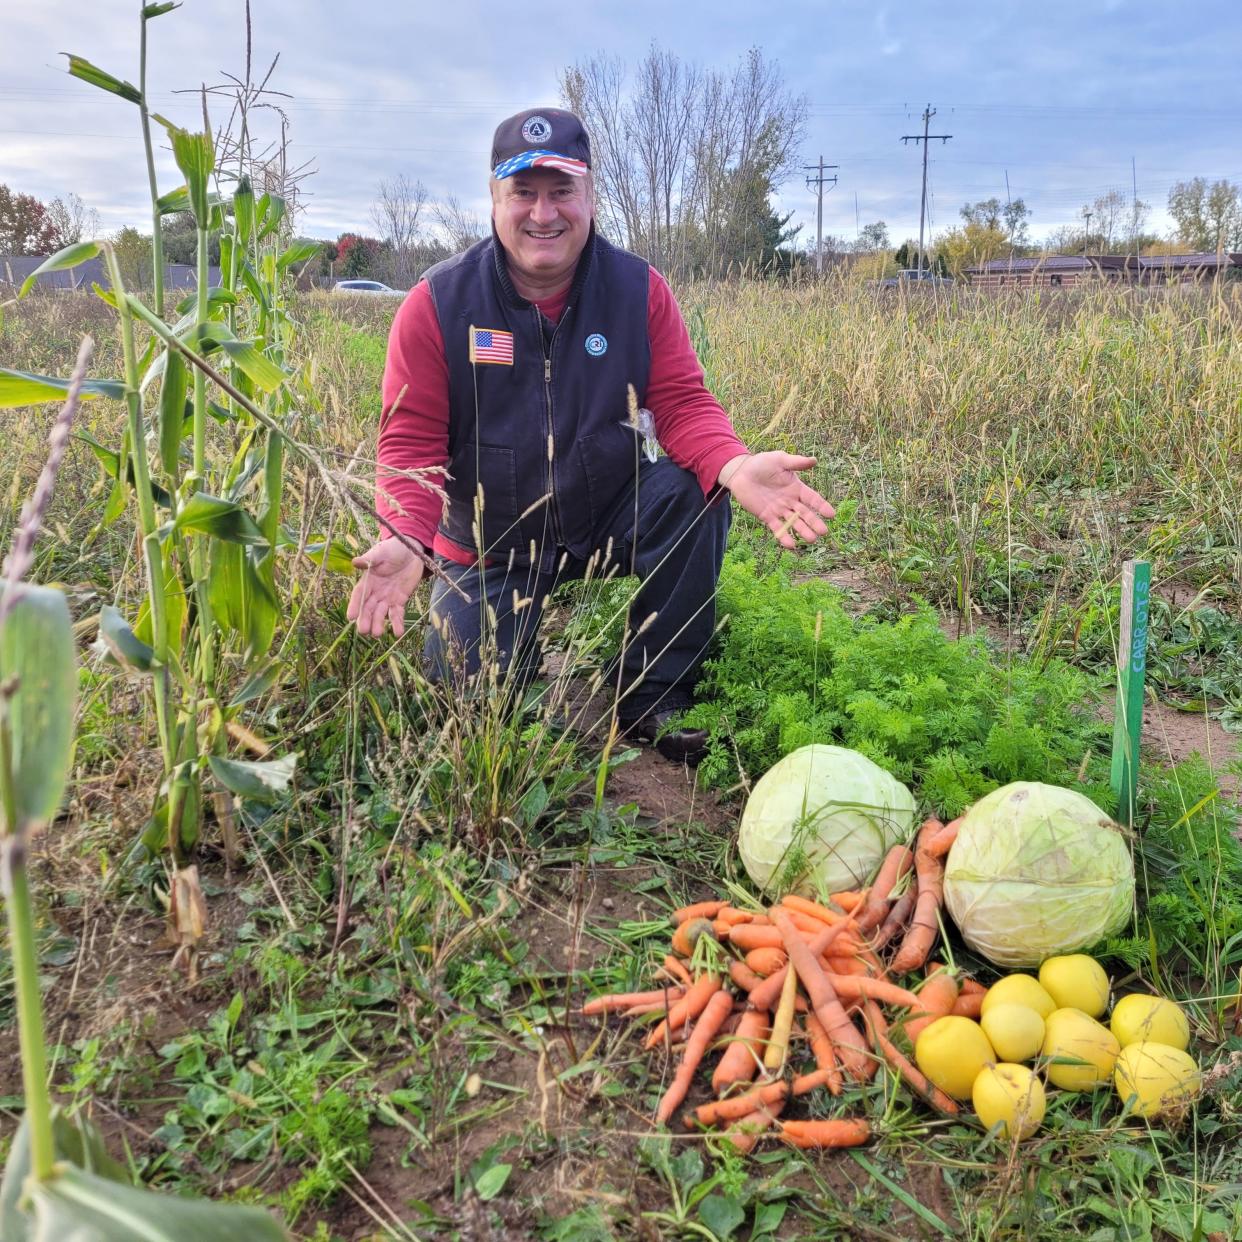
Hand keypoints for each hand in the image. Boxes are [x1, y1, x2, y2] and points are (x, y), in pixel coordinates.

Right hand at [346, 537, 425, 636]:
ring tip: (378, 634)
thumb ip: (370, 559)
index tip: (350, 617)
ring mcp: (387, 597)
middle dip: (365, 619)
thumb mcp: (381, 552)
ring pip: (380, 614)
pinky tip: (398, 633)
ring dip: (378, 624)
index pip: (359, 595)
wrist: (412, 551)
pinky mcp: (399, 600)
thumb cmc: (393, 549)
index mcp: (367, 580)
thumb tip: (355, 562)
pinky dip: (397, 623)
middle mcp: (375, 592)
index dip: (354, 605)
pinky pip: (397, 614)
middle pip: (368, 608)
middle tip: (364, 631)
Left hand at [719, 452, 834, 549]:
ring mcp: (779, 510)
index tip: (831, 515)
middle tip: (823, 532)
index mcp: (796, 488)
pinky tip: (791, 545)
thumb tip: (814, 461)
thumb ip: (796, 463)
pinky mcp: (767, 516)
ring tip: (811, 540)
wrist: (741, 472)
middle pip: (805, 514)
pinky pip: (777, 528)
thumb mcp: (780, 460)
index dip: (822, 506)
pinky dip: (784, 536)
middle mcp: (790, 501)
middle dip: (814, 523)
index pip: (812, 499)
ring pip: (793, 522)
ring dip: (802, 531)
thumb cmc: (762, 463)